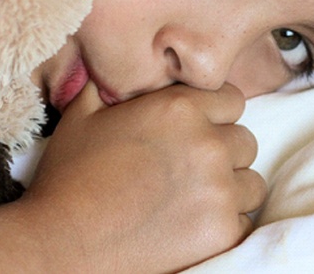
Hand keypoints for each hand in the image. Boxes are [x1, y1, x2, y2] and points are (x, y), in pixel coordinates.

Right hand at [23, 82, 265, 272]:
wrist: (62, 242)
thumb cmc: (70, 176)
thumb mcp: (82, 114)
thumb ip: (106, 84)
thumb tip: (108, 70)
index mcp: (180, 108)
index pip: (232, 100)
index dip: (217, 112)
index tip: (200, 127)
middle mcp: (208, 143)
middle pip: (245, 141)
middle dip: (224, 150)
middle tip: (193, 165)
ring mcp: (218, 189)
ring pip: (250, 182)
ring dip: (230, 187)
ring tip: (196, 196)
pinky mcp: (221, 231)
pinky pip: (244, 221)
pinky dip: (225, 222)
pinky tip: (193, 223)